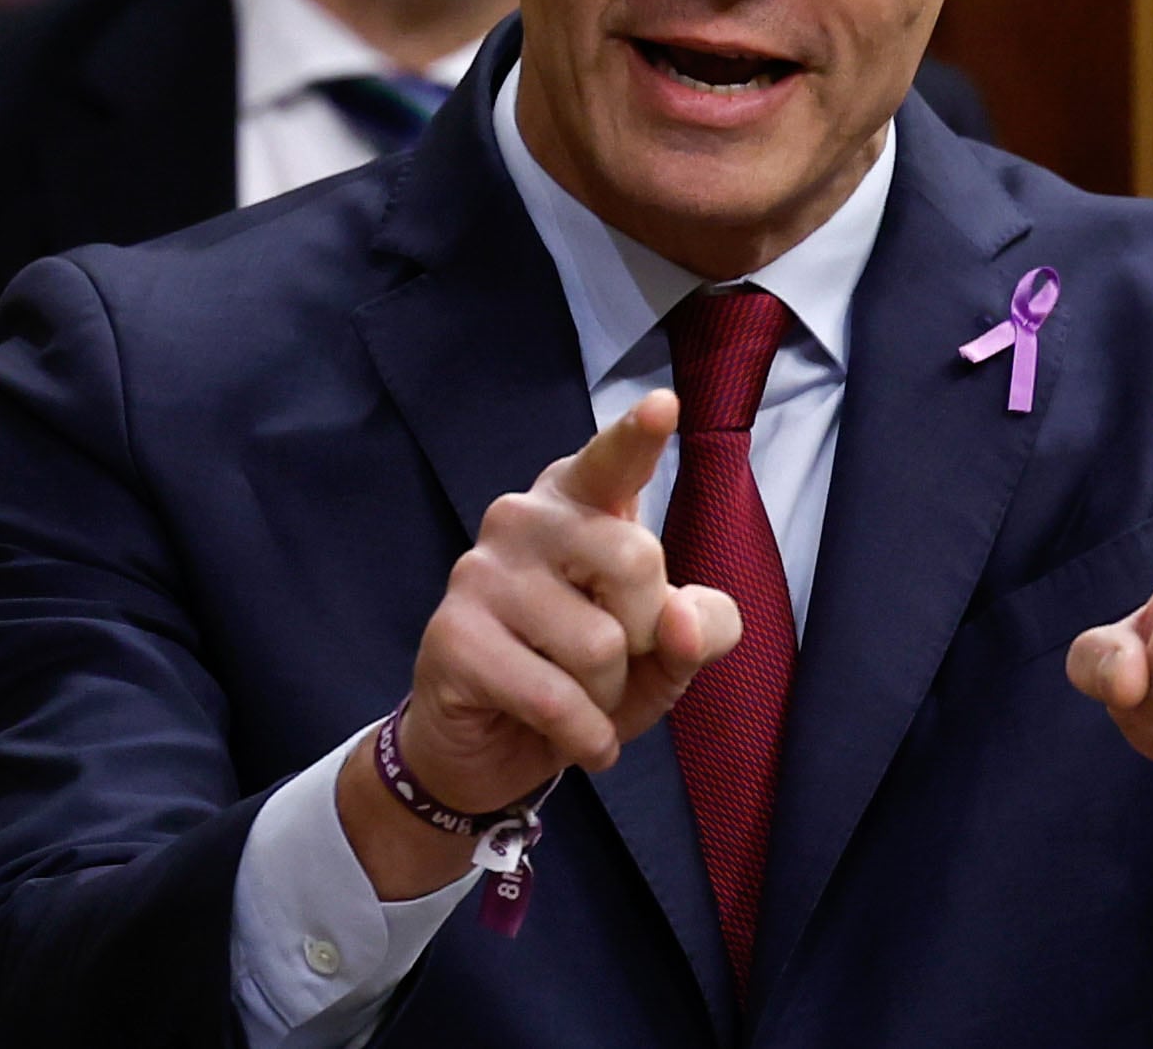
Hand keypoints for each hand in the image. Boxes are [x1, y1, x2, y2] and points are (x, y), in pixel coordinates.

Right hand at [341, 392, 740, 895]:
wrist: (494, 747)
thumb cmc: (587, 677)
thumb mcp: (665, 654)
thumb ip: (699, 629)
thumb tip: (680, 621)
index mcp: (582, 502)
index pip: (613, 460)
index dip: (638, 435)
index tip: (664, 406)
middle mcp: (525, 518)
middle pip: (636, 562)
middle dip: (644, 634)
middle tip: (611, 660)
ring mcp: (480, 572)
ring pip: (599, 644)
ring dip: (609, 697)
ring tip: (581, 697)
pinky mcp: (453, 636)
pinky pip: (556, 698)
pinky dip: (585, 737)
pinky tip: (576, 740)